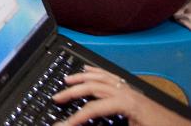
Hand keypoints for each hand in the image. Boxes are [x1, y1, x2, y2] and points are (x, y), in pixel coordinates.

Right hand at [52, 67, 190, 125]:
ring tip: (66, 80)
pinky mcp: (133, 90)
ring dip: (82, 78)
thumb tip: (91, 123)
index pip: (94, 108)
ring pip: (100, 77)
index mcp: (126, 103)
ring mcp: (130, 89)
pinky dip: (96, 72)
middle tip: (57, 98)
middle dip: (73, 91)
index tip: (64, 124)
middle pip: (93, 86)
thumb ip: (110, 125)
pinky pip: (111, 76)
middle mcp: (126, 92)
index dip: (77, 116)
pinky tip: (87, 71)